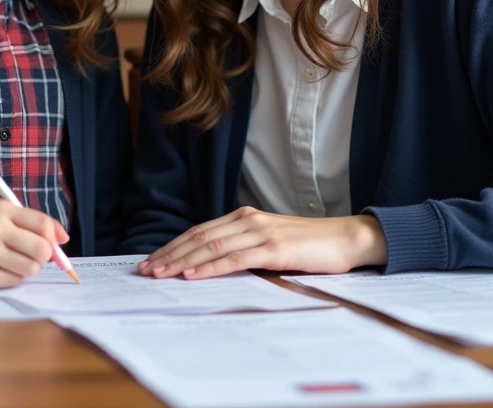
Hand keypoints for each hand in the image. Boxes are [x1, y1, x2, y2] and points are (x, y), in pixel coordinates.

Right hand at [0, 199, 66, 289]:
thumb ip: (31, 222)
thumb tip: (63, 238)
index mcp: (0, 210)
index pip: (43, 225)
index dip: (54, 237)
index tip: (56, 243)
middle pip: (41, 249)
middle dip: (44, 255)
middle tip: (32, 253)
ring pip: (31, 268)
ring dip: (28, 267)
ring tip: (13, 260)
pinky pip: (16, 281)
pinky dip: (14, 277)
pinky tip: (0, 269)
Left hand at [138, 207, 387, 279]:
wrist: (347, 239)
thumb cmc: (310, 246)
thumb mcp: (270, 244)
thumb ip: (244, 248)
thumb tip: (214, 266)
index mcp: (244, 217)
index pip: (199, 231)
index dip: (173, 246)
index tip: (152, 260)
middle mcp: (248, 220)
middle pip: (198, 237)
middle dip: (169, 254)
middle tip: (145, 270)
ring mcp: (260, 232)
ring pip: (211, 247)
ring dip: (182, 262)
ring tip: (160, 274)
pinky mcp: (274, 248)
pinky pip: (234, 258)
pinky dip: (210, 267)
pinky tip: (193, 276)